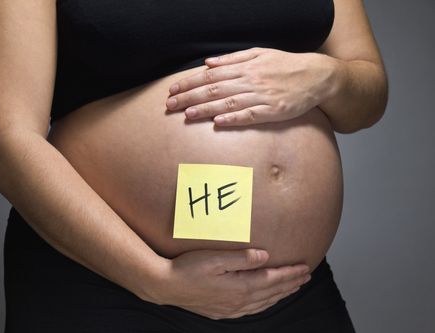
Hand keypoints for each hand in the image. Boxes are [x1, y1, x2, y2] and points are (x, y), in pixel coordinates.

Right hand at [155, 248, 310, 319]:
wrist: (165, 286)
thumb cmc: (188, 268)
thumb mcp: (215, 258)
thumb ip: (241, 257)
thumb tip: (264, 256)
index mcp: (240, 286)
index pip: (272, 279)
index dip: (290, 274)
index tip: (305, 268)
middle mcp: (238, 301)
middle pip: (271, 292)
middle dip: (291, 284)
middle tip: (306, 277)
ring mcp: (230, 309)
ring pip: (263, 302)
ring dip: (280, 295)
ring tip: (292, 288)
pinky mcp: (221, 311)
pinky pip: (251, 310)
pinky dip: (264, 304)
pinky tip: (266, 301)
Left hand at [165, 47, 334, 126]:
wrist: (316, 76)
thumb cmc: (285, 65)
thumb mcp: (260, 53)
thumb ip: (233, 58)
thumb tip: (208, 62)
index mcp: (246, 67)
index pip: (211, 75)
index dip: (190, 82)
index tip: (173, 89)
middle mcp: (251, 80)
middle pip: (215, 88)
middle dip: (190, 96)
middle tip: (171, 105)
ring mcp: (262, 96)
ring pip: (229, 102)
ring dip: (206, 108)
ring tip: (188, 114)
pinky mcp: (273, 111)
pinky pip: (251, 115)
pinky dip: (234, 118)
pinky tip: (218, 122)